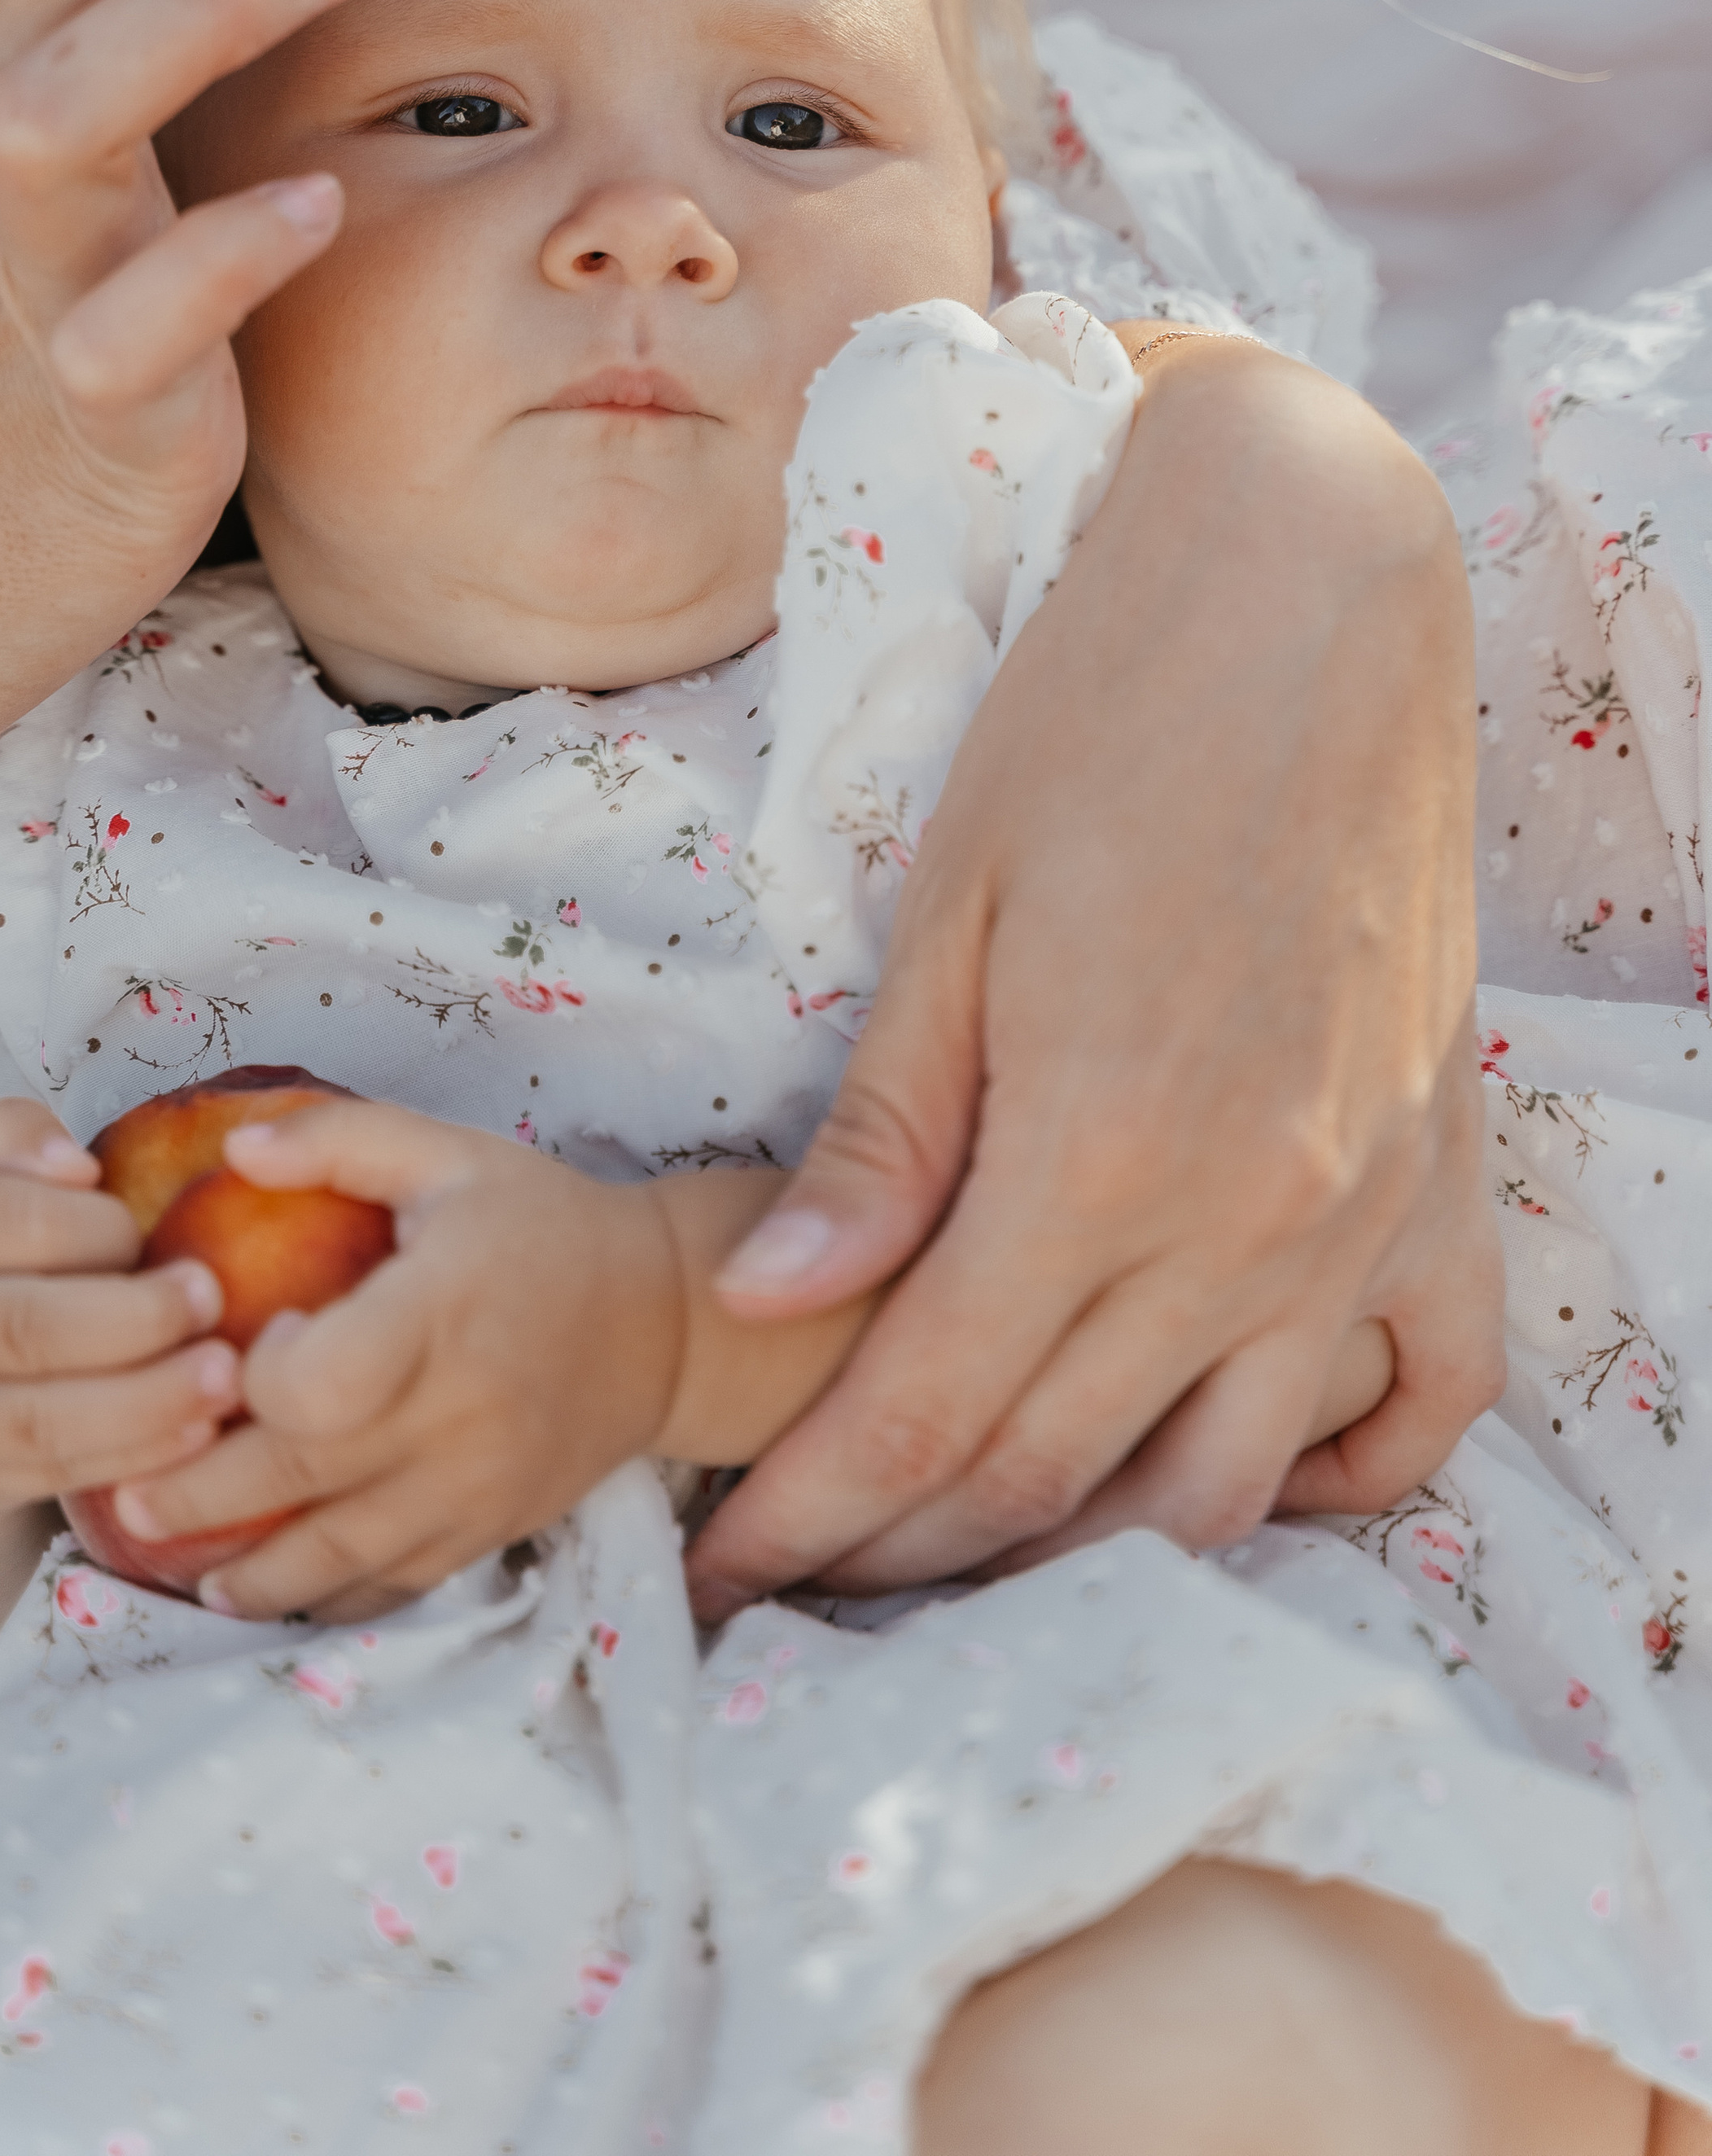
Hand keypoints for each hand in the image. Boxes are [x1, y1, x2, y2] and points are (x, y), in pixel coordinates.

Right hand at [0, 1097, 239, 1516]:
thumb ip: (11, 1136)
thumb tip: (76, 1164)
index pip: (12, 1224)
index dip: (97, 1226)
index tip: (151, 1229)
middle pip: (27, 1330)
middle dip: (137, 1319)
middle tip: (214, 1299)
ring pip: (42, 1422)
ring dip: (147, 1403)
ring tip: (227, 1377)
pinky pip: (54, 1475)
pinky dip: (132, 1457)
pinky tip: (199, 1433)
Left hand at [107, 1098, 682, 1623]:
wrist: (664, 1321)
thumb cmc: (539, 1224)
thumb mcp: (448, 1154)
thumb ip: (338, 1140)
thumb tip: (233, 1150)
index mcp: (442, 1308)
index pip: (326, 1383)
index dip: (262, 1380)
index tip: (241, 1348)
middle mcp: (459, 1411)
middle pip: (304, 1480)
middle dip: (198, 1500)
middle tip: (123, 1497)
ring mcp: (477, 1486)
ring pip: (341, 1558)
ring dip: (248, 1576)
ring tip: (176, 1565)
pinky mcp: (490, 1531)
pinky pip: (395, 1587)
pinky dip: (324, 1600)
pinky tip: (265, 1595)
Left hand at [684, 337, 1503, 1618]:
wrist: (1307, 592)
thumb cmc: (1099, 718)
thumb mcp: (952, 913)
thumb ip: (883, 1135)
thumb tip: (772, 1307)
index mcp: (1101, 1152)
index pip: (924, 1416)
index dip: (809, 1516)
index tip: (726, 1575)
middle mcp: (1251, 1219)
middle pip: (1053, 1471)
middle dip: (907, 1549)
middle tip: (810, 1568)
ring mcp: (1368, 1212)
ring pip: (1221, 1484)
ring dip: (1086, 1545)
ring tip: (970, 1546)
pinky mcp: (1441, 1173)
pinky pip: (1418, 1396)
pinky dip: (1327, 1475)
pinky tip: (1227, 1473)